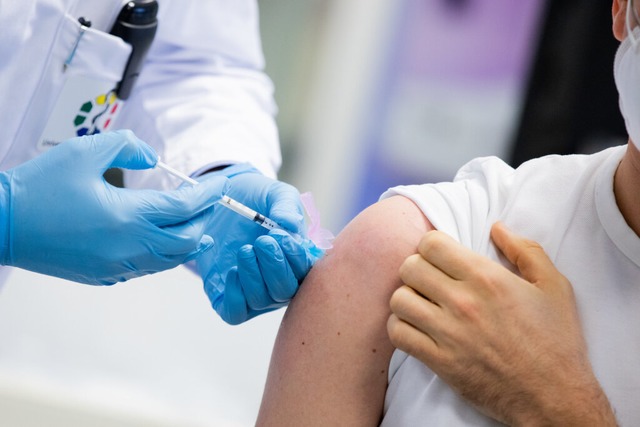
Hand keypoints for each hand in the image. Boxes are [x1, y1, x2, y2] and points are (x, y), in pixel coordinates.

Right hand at [0, 130, 227, 284]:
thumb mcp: (84, 152)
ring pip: (170, 259)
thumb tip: (153, 159)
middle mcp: (128, 247)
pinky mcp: (104, 276)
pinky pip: (148, 268)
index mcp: (127, 216)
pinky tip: (164, 241)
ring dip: (188, 241)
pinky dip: (165, 254)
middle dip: (204, 219)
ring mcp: (117, 266)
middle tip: (210, 202)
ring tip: (199, 226)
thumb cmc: (39, 187)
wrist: (1, 225)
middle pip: (187, 240)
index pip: (184, 207)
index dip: (208, 195)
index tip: (223, 184)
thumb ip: (127, 148)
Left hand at [195, 164, 321, 324]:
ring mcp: (252, 288)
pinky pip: (234, 313)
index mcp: (296, 257)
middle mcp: (277, 278)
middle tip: (263, 241)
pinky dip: (235, 296)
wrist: (220, 196)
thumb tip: (291, 226)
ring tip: (245, 249)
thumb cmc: (254, 198)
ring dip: (254, 276)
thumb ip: (286, 205)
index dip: (297, 259)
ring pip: (262, 300)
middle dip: (275, 267)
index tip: (282, 237)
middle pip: (285, 291)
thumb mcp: (273, 193)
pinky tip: (232, 271)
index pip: (306, 272)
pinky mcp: (226, 294)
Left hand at [387, 222, 615, 425]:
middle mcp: (463, 302)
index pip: (431, 244)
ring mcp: (448, 333)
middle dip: (416, 269)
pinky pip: (398, 334)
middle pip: (409, 268)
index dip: (431, 247)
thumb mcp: (554, 286)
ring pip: (399, 300)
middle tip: (430, 281)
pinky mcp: (439, 362)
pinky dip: (400, 328)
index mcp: (487, 278)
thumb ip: (525, 250)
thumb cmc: (556, 341)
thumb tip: (496, 227)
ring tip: (421, 304)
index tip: (440, 258)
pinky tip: (416, 327)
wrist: (554, 397)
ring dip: (406, 299)